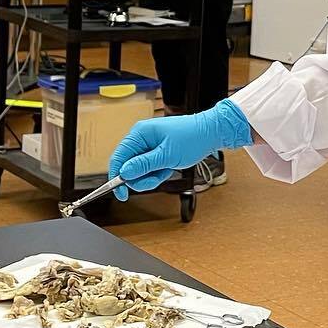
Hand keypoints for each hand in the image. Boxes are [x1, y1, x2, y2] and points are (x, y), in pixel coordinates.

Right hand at [109, 101, 251, 199]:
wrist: (211, 133)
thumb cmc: (192, 138)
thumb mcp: (166, 156)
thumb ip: (143, 165)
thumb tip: (124, 173)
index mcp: (140, 133)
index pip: (118, 157)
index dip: (117, 177)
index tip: (121, 194)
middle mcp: (141, 138)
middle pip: (128, 166)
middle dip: (141, 178)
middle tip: (156, 179)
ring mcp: (149, 145)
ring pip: (139, 170)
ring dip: (152, 176)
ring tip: (166, 171)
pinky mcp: (156, 151)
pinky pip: (150, 168)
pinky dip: (158, 173)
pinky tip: (169, 168)